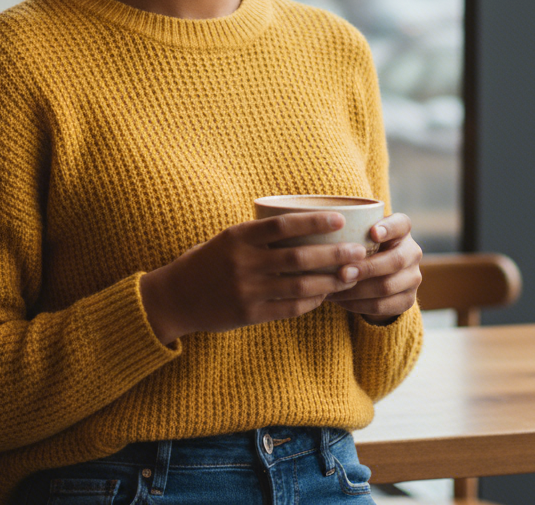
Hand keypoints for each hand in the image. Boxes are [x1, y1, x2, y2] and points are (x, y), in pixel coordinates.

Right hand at [139, 212, 367, 344]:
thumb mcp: (228, 238)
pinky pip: (289, 308)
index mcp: (238, 236)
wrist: (175, 298)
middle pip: (298, 257)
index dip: (314, 222)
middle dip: (333, 254)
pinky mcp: (249, 314)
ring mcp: (247, 290)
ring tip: (351, 274)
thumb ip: (259, 235)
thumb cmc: (207, 261)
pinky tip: (326, 295)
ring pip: (299, 285)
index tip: (340, 219)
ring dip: (330, 280)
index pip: (283, 225)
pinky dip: (311, 301)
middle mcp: (244, 262)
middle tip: (358, 251)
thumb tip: (303, 225)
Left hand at [325, 212, 421, 323]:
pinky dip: (357, 304)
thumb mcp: (358, 233)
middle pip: (395, 261)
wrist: (377, 275)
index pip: (401, 224)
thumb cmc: (360, 245)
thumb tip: (314, 235)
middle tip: (342, 272)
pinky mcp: (408, 300)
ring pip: (387, 286)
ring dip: (357, 290)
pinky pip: (381, 306)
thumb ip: (348, 230)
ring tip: (333, 288)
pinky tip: (340, 300)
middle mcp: (412, 251)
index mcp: (402, 229)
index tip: (372, 233)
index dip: (389, 228)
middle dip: (367, 268)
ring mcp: (413, 277)